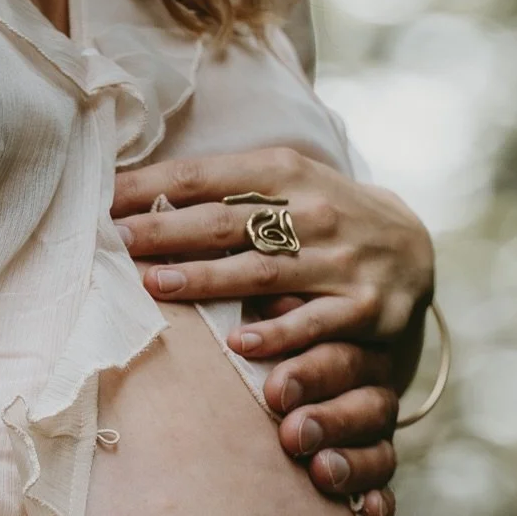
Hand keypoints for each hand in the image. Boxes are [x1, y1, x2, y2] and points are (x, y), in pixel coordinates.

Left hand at [113, 148, 435, 515]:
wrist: (414, 245)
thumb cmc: (323, 215)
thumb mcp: (283, 183)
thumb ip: (224, 188)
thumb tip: (135, 195)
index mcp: (285, 171)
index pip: (205, 177)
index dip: (152, 187)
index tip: (102, 200)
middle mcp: (314, 211)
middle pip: (226, 222)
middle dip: (167, 231)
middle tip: (115, 243)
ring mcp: (341, 260)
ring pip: (263, 271)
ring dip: (207, 279)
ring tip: (157, 285)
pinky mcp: (366, 308)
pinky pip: (315, 324)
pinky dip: (277, 335)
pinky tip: (237, 344)